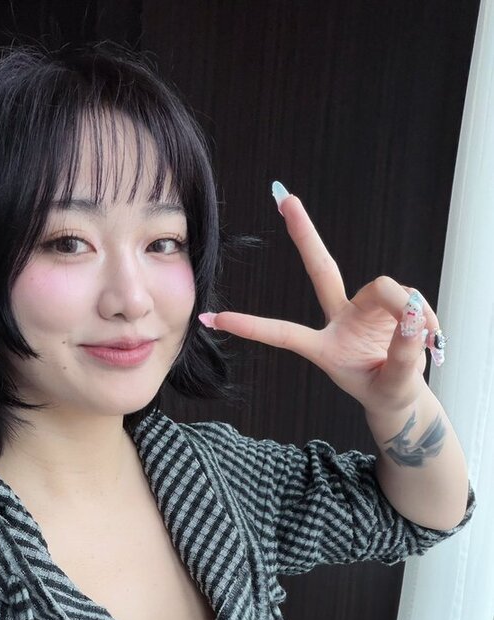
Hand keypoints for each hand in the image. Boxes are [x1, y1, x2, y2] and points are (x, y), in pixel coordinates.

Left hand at [201, 189, 441, 416]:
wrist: (403, 397)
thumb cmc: (387, 393)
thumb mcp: (394, 385)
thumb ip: (403, 354)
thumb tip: (413, 314)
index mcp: (324, 348)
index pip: (283, 334)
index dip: (251, 326)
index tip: (213, 317)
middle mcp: (339, 321)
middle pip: (322, 270)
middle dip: (305, 235)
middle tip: (285, 198)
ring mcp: (362, 310)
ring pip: (386, 288)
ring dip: (410, 308)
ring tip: (427, 338)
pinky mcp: (388, 305)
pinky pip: (411, 298)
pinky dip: (425, 316)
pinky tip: (431, 336)